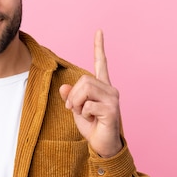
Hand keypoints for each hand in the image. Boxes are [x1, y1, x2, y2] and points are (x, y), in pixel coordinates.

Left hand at [59, 30, 122, 157]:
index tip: (99, 31)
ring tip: (83, 114)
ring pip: (85, 89)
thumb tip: (64, 87)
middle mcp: (110, 89)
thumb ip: (71, 97)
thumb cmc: (91, 126)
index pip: (100, 63)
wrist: (102, 145)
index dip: (99, 47)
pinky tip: (93, 120)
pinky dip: (84, 114)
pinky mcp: (112, 109)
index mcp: (102, 86)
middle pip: (84, 80)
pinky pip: (88, 105)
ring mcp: (113, 98)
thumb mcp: (76, 109)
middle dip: (73, 95)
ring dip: (77, 103)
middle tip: (73, 108)